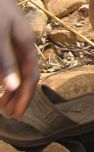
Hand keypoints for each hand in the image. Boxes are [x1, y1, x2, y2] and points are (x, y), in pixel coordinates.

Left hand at [0, 0, 39, 117]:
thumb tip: (11, 86)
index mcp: (26, 44)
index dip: (25, 96)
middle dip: (19, 95)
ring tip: (3, 103)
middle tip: (9, 114)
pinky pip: (9, 61)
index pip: (32, 76)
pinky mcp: (4, 36)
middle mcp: (23, 44)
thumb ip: (5, 61)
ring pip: (17, 69)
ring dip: (11, 87)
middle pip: (27, 74)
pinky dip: (5, 74)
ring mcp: (13, 39)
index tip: (15, 114)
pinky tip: (0, 81)